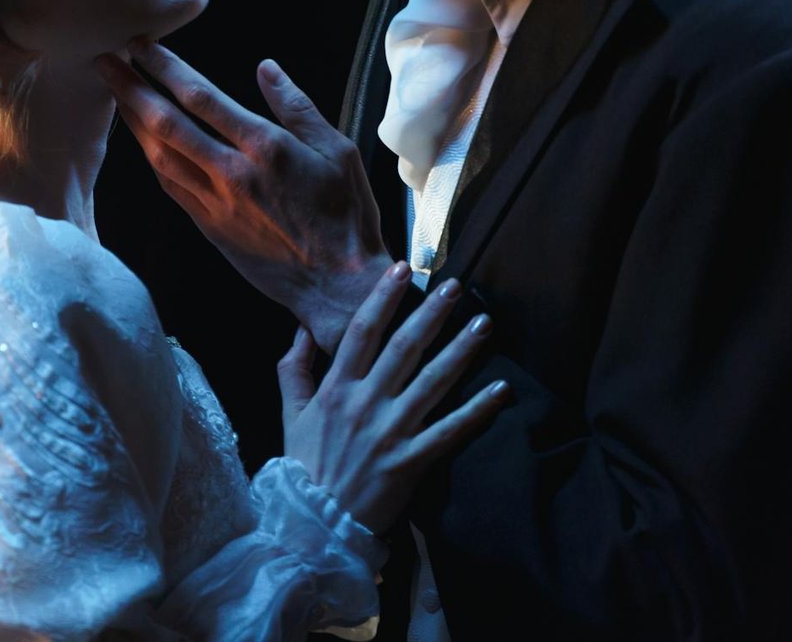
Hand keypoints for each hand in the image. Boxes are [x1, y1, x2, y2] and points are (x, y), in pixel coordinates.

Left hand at [97, 40, 391, 352]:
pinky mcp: (209, 227)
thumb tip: (266, 69)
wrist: (336, 283)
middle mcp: (231, 174)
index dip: (165, 68)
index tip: (142, 45)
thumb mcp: (337, 148)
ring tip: (116, 93)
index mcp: (265, 148)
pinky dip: (151, 158)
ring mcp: (215, 204)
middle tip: (104, 61)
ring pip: (159, 156)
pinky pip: (169, 186)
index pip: (201, 97)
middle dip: (130, 89)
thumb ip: (297, 106)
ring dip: (132, 121)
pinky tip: (143, 141)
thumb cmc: (345, 213)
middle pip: (165, 124)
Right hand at [278, 262, 511, 534]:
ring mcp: (391, 432)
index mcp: (336, 388)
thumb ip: (293, 368)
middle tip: (456, 285)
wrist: (313, 522)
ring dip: (461, 350)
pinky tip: (501, 389)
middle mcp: (365, 404)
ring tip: (484, 323)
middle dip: (431, 313)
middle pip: (404, 348)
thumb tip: (302, 329)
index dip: (383, 298)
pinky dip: (478, 410)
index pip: (362, 332)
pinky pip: (450, 430)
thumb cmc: (304, 464)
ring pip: (433, 382)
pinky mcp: (412, 461)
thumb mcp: (290, 412)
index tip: (403, 269)